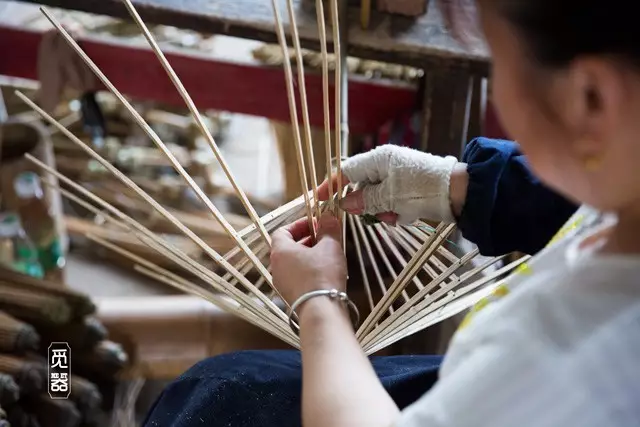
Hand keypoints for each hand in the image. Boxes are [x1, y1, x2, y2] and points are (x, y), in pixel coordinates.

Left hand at [271, 212, 346, 306]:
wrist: (321, 310)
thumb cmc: (323, 274)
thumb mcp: (330, 246)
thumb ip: (328, 228)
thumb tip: (328, 216)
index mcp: (280, 251)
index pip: (282, 231)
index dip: (299, 224)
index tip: (316, 223)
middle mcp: (276, 267)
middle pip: (288, 247)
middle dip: (307, 239)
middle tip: (325, 237)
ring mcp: (282, 283)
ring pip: (294, 263)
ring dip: (310, 256)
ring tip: (329, 255)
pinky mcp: (291, 296)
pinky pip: (298, 277)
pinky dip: (309, 271)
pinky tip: (326, 272)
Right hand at [319, 145, 467, 224]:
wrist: (458, 192)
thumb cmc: (421, 190)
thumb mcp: (389, 197)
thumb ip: (364, 200)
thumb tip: (344, 204)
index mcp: (378, 158)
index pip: (346, 171)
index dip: (331, 186)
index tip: (319, 200)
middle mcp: (386, 163)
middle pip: (362, 185)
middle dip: (366, 204)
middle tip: (374, 216)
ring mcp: (398, 174)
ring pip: (377, 196)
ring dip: (383, 210)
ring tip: (396, 216)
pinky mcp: (408, 186)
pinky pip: (391, 200)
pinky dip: (395, 210)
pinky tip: (407, 215)